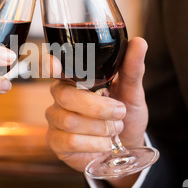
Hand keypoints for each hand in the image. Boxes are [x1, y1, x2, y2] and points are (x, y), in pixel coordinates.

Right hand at [45, 37, 147, 187]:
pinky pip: (70, 142)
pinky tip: (105, 144)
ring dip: (100, 128)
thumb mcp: (132, 92)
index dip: (48, 66)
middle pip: (65, 96)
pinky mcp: (56, 142)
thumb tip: (140, 42)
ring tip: (115, 129)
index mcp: (74, 79)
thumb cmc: (125, 115)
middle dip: (98, 107)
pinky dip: (94, 144)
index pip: (52, 67)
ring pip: (69, 121)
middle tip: (120, 112)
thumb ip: (132, 69)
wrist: (127, 145)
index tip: (53, 66)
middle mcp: (60, 96)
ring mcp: (55, 120)